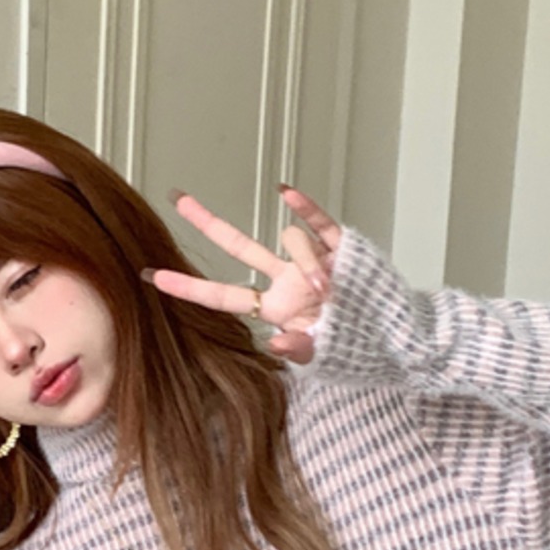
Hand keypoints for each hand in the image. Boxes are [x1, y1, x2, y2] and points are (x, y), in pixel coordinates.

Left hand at [145, 186, 342, 364]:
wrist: (395, 335)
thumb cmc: (355, 347)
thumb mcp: (323, 357)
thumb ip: (298, 350)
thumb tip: (276, 344)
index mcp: (275, 309)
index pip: (224, 296)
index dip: (190, 287)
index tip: (155, 277)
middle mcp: (285, 281)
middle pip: (239, 247)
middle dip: (209, 224)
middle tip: (178, 199)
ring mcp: (309, 261)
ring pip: (290, 241)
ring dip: (308, 266)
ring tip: (330, 294)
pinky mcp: (339, 247)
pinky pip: (318, 223)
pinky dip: (304, 208)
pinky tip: (286, 193)